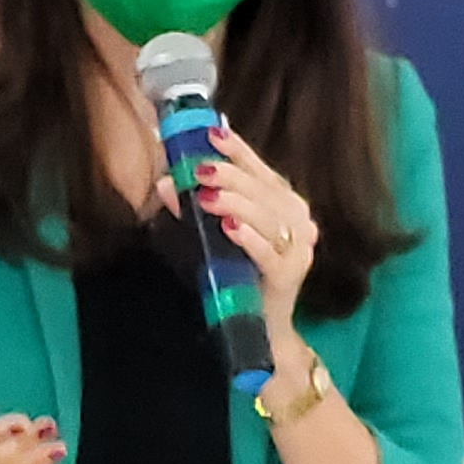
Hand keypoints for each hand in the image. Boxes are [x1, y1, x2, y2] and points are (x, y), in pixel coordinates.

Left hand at [195, 124, 319, 335]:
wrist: (260, 329)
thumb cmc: (238, 276)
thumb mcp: (213, 236)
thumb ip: (194, 209)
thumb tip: (165, 183)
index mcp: (283, 203)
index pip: (261, 170)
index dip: (237, 151)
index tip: (212, 134)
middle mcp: (298, 220)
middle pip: (264, 190)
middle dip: (230, 176)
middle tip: (199, 170)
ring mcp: (298, 249)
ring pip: (269, 217)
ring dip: (236, 203)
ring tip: (206, 197)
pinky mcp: (290, 276)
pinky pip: (270, 253)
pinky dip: (250, 239)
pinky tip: (230, 229)